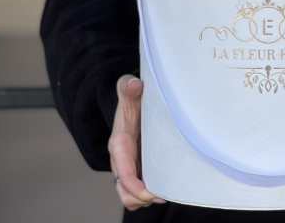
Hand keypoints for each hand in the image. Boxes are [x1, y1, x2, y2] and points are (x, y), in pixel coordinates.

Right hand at [108, 74, 166, 210]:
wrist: (131, 100)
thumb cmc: (132, 97)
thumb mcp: (129, 90)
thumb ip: (128, 87)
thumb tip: (134, 84)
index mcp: (119, 144)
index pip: (123, 172)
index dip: (135, 186)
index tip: (150, 192)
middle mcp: (121, 159)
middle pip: (125, 191)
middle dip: (142, 197)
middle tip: (164, 195)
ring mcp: (129, 165)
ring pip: (130, 196)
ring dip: (145, 199)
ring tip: (165, 194)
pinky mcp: (137, 166)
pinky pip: (138, 189)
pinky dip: (147, 194)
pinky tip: (164, 187)